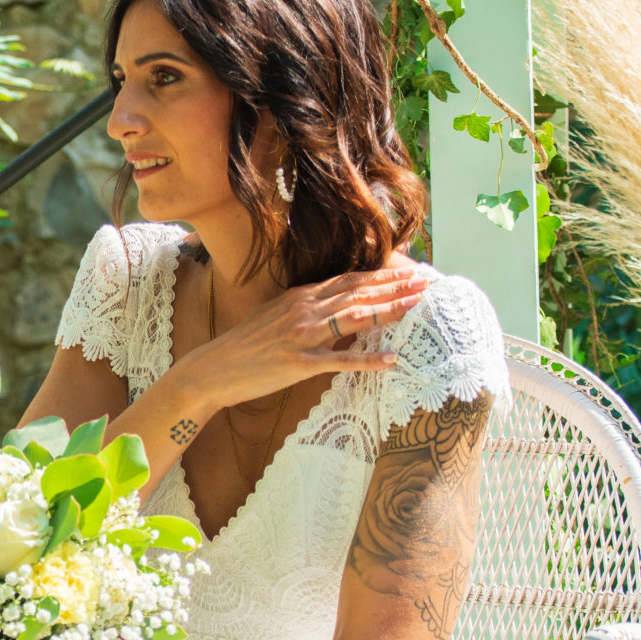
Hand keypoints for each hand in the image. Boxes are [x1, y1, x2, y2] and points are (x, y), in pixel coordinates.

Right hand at [171, 257, 426, 411]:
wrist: (214, 368)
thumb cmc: (246, 345)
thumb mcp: (276, 315)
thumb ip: (307, 308)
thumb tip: (336, 306)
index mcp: (301, 297)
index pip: (349, 280)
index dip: (382, 275)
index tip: (409, 271)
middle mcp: (305, 310)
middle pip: (358, 293)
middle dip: (394, 286)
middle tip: (425, 281)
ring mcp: (303, 336)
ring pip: (354, 318)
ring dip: (388, 310)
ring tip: (415, 305)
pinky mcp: (299, 365)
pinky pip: (339, 362)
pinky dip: (367, 361)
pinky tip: (390, 360)